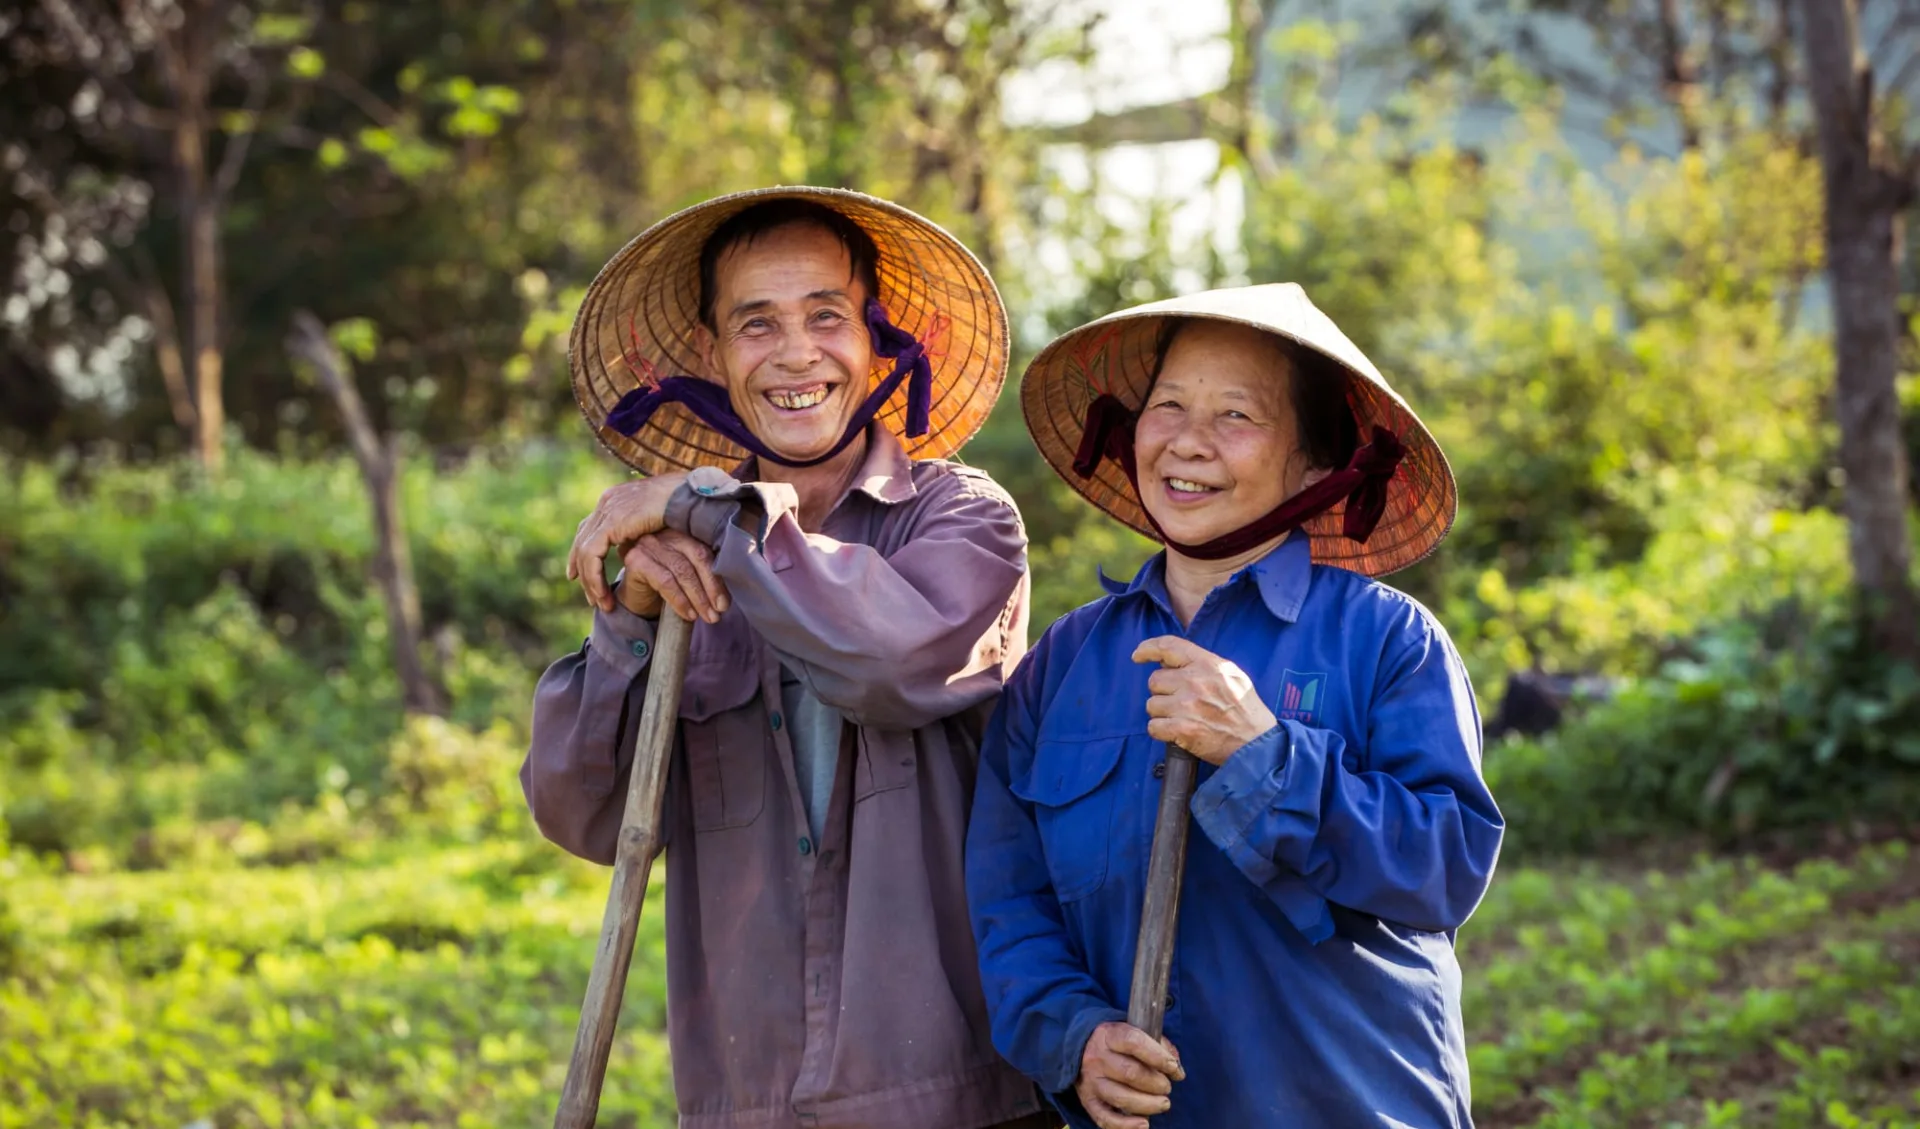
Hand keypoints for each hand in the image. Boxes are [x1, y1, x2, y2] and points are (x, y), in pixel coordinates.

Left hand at [566, 473, 685, 611]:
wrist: (690, 495)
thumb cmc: (685, 506)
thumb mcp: (658, 519)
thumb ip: (642, 529)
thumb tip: (639, 543)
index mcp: (616, 498)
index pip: (590, 527)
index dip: (583, 551)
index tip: (580, 574)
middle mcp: (607, 502)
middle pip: (583, 539)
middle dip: (581, 569)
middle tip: (589, 595)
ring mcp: (607, 510)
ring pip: (584, 551)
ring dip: (590, 580)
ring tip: (600, 602)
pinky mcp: (611, 522)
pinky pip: (592, 555)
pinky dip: (595, 577)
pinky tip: (602, 593)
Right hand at [618, 530, 729, 623]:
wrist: (636, 598)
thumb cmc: (666, 586)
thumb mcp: (689, 578)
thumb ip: (706, 576)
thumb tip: (727, 596)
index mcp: (684, 533)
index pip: (706, 552)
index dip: (718, 578)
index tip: (724, 603)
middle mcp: (667, 533)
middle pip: (697, 557)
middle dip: (711, 588)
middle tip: (718, 612)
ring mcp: (650, 543)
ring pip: (682, 570)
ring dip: (698, 598)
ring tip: (707, 616)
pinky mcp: (636, 559)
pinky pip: (665, 581)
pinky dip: (680, 600)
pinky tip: (688, 614)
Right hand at [1074, 1021, 1184, 1128]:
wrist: (1081, 1049)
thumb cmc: (1118, 1043)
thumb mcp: (1134, 1032)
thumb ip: (1158, 1045)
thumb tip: (1176, 1068)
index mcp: (1109, 1034)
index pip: (1134, 1042)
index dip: (1158, 1056)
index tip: (1174, 1068)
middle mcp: (1097, 1057)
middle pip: (1130, 1073)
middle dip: (1157, 1083)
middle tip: (1167, 1087)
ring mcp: (1091, 1081)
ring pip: (1121, 1097)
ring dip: (1148, 1104)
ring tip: (1164, 1103)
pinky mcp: (1088, 1101)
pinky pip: (1105, 1118)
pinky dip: (1126, 1125)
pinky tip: (1144, 1124)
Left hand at [1131, 636, 1276, 765]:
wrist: (1256, 743)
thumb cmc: (1245, 709)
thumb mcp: (1232, 675)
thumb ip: (1203, 664)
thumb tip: (1170, 661)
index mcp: (1207, 664)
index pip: (1168, 646)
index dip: (1148, 648)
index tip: (1138, 655)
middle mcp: (1194, 681)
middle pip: (1155, 680)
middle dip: (1163, 692)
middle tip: (1181, 702)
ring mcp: (1187, 706)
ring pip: (1152, 705)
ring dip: (1162, 713)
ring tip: (1183, 718)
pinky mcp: (1182, 730)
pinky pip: (1153, 727)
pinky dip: (1162, 731)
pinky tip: (1177, 732)